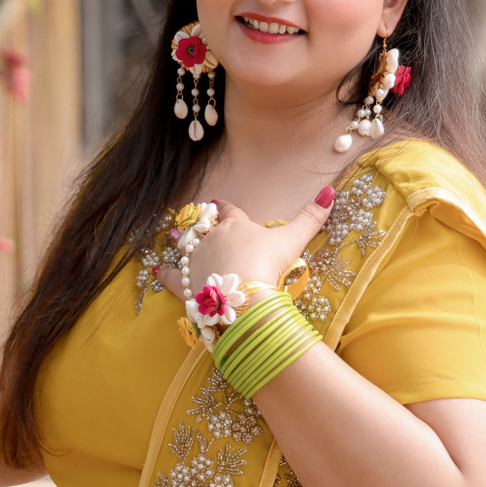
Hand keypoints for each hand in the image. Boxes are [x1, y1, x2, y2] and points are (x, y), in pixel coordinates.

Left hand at [159, 187, 336, 301]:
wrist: (246, 296)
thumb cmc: (269, 264)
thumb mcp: (293, 239)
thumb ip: (311, 217)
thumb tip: (330, 190)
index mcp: (235, 225)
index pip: (229, 211)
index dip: (226, 208)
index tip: (221, 204)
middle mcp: (211, 238)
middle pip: (206, 228)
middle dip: (203, 225)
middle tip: (199, 221)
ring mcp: (196, 260)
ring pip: (186, 247)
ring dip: (181, 241)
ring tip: (173, 234)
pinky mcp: (186, 283)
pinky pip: (170, 276)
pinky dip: (163, 272)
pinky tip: (156, 269)